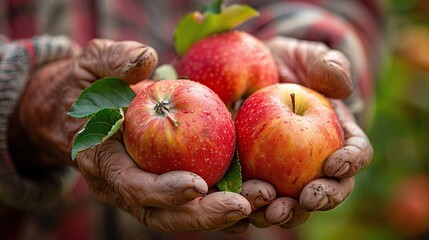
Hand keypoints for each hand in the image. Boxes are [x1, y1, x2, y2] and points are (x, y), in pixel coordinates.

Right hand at [8, 38, 251, 231]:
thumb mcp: (92, 64)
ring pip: (185, 213)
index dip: (162, 190)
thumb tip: (148, 60)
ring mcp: (148, 189)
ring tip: (263, 200)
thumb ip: (113, 60)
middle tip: (244, 206)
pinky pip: (197, 200)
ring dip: (223, 213)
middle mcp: (125, 186)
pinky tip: (257, 196)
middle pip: (163, 213)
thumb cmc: (87, 86)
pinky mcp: (168, 183)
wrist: (84, 111)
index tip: (197, 185)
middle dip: (203, 214)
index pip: (132, 185)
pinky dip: (226, 202)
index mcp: (103, 162)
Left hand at [231, 36, 372, 228]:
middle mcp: (315, 160)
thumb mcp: (306, 55)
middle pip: (327, 188)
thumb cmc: (286, 62)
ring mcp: (284, 172)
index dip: (351, 161)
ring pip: (291, 201)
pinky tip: (240, 210)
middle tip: (305, 200)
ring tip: (270, 212)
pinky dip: (250, 207)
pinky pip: (255, 197)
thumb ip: (326, 64)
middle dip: (320, 198)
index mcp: (337, 135)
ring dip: (284, 211)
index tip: (334, 164)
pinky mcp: (254, 177)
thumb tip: (341, 84)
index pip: (356, 152)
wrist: (253, 71)